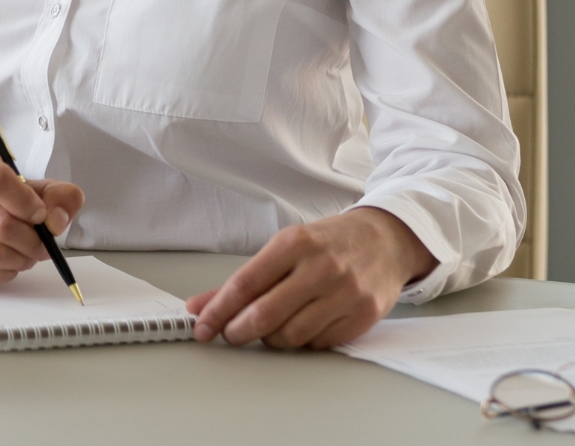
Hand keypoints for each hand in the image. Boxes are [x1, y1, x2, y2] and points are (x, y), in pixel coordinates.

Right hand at [0, 149, 84, 284]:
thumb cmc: (7, 198)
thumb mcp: (38, 187)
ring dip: (21, 259)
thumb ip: (60, 196)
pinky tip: (11, 262)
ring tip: (29, 253)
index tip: (41, 214)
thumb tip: (57, 220)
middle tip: (44, 244)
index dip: (24, 202)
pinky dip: (7, 272)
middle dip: (32, 240)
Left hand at [186, 207, 436, 349]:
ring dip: (271, 338)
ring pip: (292, 335)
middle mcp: (320, 267)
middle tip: (228, 334)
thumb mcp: (285, 248)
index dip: (218, 309)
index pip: (245, 283)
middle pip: (266, 313)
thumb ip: (244, 280)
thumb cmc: (327, 243)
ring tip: (267, 329)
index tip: (201, 325)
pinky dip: (302, 342)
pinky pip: (320, 343)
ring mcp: (345, 292)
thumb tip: (200, 305)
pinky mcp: (363, 316)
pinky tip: (300, 327)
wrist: (384, 240)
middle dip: (238, 330)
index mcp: (294, 243)